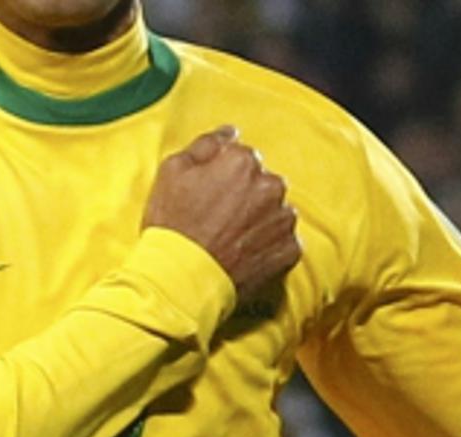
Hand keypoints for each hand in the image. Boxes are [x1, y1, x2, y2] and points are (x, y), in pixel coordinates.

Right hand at [143, 126, 300, 303]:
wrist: (181, 280)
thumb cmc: (172, 225)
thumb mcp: (172, 171)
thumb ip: (206, 144)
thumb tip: (230, 132)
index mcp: (243, 162)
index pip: (242, 158)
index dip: (223, 177)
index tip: (210, 197)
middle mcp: (271, 186)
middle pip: (263, 183)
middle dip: (247, 197)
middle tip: (219, 221)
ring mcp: (282, 220)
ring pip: (276, 212)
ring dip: (260, 221)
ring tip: (232, 240)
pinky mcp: (289, 251)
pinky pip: (284, 242)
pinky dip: (268, 247)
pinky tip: (244, 255)